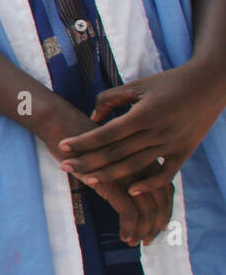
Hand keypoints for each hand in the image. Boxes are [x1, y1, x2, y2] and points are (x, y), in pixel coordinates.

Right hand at [39, 97, 167, 245]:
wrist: (63, 125)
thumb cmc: (80, 138)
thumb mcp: (107, 149)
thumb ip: (119, 163)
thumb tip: (123, 183)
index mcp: (144, 156)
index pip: (165, 188)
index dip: (165, 209)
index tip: (159, 224)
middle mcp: (143, 166)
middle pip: (162, 202)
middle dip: (158, 224)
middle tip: (149, 240)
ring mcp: (129, 174)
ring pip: (149, 211)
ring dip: (145, 231)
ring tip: (136, 242)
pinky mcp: (113, 183)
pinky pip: (130, 213)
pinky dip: (130, 228)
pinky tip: (125, 237)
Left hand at [60, 65, 225, 196]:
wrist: (211, 84)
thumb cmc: (169, 82)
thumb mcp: (138, 85)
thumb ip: (110, 99)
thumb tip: (92, 119)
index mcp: (143, 114)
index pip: (107, 133)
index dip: (84, 141)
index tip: (63, 146)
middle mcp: (157, 132)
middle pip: (117, 153)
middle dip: (88, 161)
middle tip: (65, 166)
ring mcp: (172, 144)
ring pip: (136, 166)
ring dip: (110, 175)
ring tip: (86, 180)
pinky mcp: (185, 152)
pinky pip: (166, 174)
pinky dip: (149, 184)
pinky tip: (131, 192)